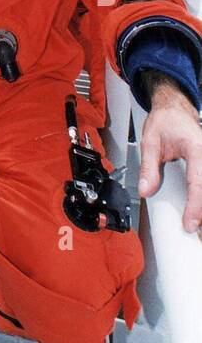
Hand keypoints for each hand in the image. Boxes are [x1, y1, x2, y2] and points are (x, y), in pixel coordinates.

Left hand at [138, 77, 201, 232]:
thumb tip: (146, 190)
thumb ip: (149, 167)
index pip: (198, 183)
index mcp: (196, 149)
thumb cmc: (165, 120)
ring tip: (199, 230)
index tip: (191, 224)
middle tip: (198, 235)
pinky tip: (200, 213)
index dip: (195, 207)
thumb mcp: (150, 140)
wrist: (175, 108)